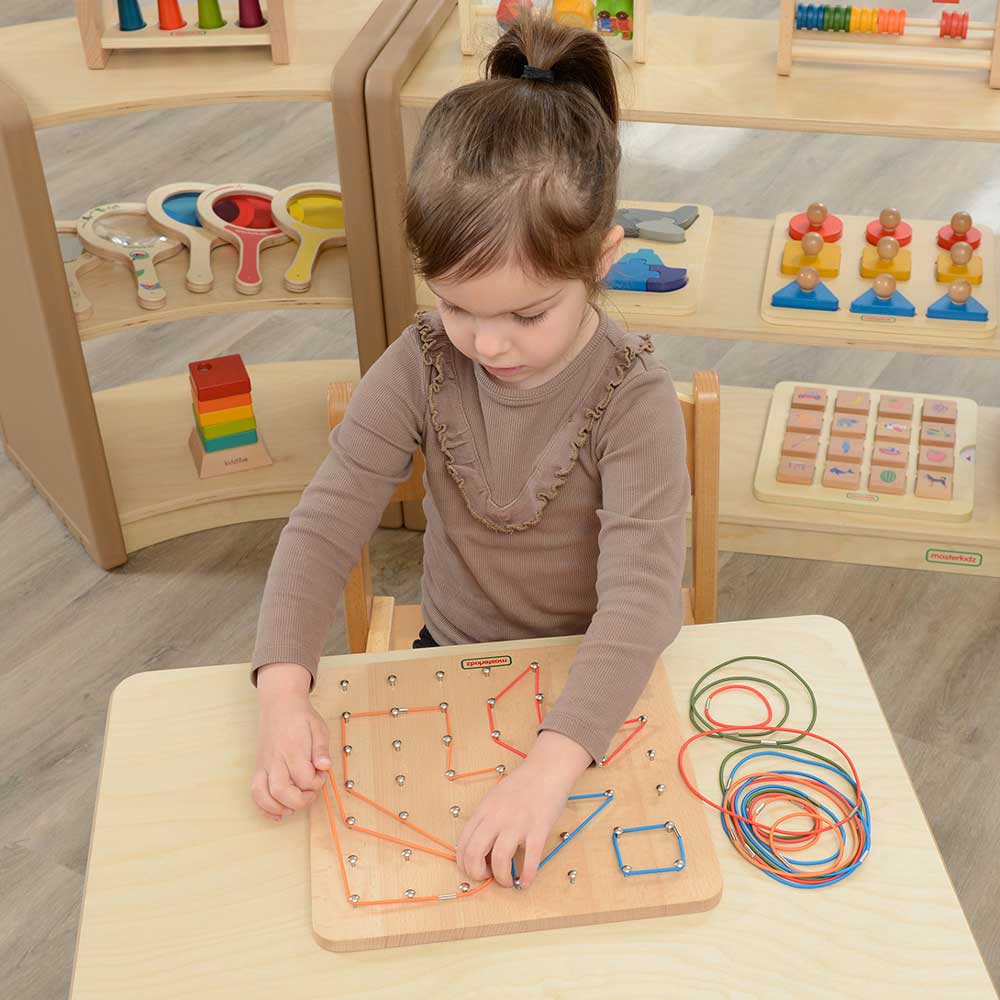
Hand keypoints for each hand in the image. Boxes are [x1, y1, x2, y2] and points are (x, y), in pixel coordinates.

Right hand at [251, 662, 330, 821]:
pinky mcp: (258, 769)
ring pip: (263, 794)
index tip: (321, 775)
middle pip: (281, 791)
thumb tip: (324, 767)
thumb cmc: (300, 718)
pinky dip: (263, 807)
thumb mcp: (319, 728)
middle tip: (310, 793)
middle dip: (299, 800)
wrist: (279, 705)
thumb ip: (321, 749)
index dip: (316, 783)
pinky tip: (277, 813)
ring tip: (294, 807)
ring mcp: (264, 765)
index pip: (304, 777)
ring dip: (279, 807)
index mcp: (293, 749)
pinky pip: (255, 792)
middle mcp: (276, 759)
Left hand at [456, 731, 590, 888]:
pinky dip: (527, 876)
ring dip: (501, 878)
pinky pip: (531, 859)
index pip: (463, 843)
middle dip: (477, 873)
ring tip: (507, 881)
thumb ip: (486, 819)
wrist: (547, 769)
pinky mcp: (539, 828)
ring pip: (500, 859)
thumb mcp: (495, 798)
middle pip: (475, 853)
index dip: (465, 863)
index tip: (474, 870)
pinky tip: (526, 882)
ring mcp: (518, 823)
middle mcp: (497, 817)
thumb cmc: (522, 784)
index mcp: (484, 810)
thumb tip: (480, 847)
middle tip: (487, 877)